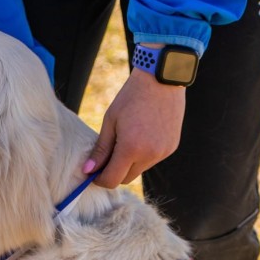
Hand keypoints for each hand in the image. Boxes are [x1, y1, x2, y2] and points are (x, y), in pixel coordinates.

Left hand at [82, 67, 185, 187]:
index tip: (93, 172)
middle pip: (126, 179)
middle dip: (114, 172)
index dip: (100, 179)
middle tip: (106, 156)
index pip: (112, 180)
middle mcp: (149, 155)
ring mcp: (163, 152)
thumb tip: (87, 170)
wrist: (162, 80)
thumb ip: (100, 149)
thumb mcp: (110, 121)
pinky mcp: (172, 147)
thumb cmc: (131, 97)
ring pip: (139, 170)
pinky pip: (152, 160)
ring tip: (125, 140)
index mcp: (131, 148)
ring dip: (129, 164)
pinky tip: (141, 136)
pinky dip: (143, 155)